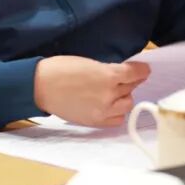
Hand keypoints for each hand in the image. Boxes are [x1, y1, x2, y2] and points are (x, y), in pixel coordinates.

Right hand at [34, 56, 150, 126]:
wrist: (41, 86)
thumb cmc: (61, 69)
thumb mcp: (89, 63)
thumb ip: (109, 69)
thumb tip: (125, 74)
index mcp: (108, 75)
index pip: (136, 73)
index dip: (141, 70)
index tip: (143, 70)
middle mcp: (109, 94)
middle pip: (131, 88)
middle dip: (128, 82)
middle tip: (119, 79)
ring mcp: (103, 110)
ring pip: (127, 104)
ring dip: (123, 97)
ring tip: (112, 93)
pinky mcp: (96, 121)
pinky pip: (117, 119)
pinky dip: (116, 112)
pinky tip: (108, 105)